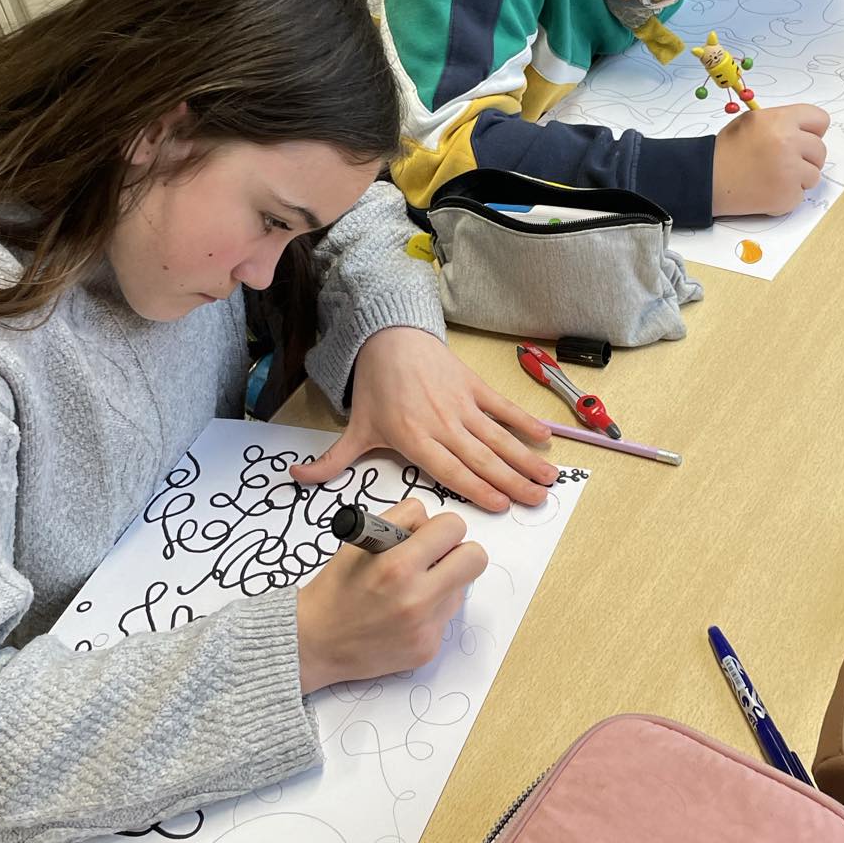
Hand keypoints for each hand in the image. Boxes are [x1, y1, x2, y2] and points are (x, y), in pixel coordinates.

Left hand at [290, 326, 555, 512]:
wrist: (389, 337)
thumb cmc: (375, 388)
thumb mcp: (355, 428)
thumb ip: (331, 462)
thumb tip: (296, 481)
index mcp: (413, 439)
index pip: (449, 470)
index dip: (476, 488)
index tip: (501, 505)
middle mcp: (441, 424)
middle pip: (480, 458)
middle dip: (511, 481)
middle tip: (536, 501)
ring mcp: (460, 404)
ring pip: (496, 437)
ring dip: (524, 458)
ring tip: (547, 479)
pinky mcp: (473, 386)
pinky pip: (501, 407)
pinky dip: (523, 421)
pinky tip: (543, 438)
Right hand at [295, 499, 486, 692]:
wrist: (316, 642)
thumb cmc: (336, 587)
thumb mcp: (360, 541)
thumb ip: (401, 521)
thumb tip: (434, 524)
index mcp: (397, 566)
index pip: (454, 527)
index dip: (442, 527)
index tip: (430, 535)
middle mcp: (417, 600)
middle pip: (476, 559)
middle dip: (458, 552)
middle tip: (435, 558)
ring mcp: (425, 629)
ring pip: (462, 588)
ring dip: (444, 583)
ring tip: (409, 589)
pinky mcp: (428, 649)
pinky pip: (447, 617)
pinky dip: (431, 611)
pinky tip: (403, 615)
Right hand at [712, 104, 829, 217]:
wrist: (707, 180)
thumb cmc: (728, 151)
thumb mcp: (753, 121)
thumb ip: (782, 122)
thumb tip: (808, 131)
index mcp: (780, 120)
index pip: (820, 120)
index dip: (812, 131)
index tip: (802, 139)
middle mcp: (788, 143)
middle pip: (820, 150)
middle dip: (805, 157)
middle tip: (782, 162)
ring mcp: (790, 171)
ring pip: (814, 175)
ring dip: (798, 178)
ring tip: (772, 176)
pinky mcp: (787, 196)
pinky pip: (801, 195)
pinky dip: (787, 196)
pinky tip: (767, 190)